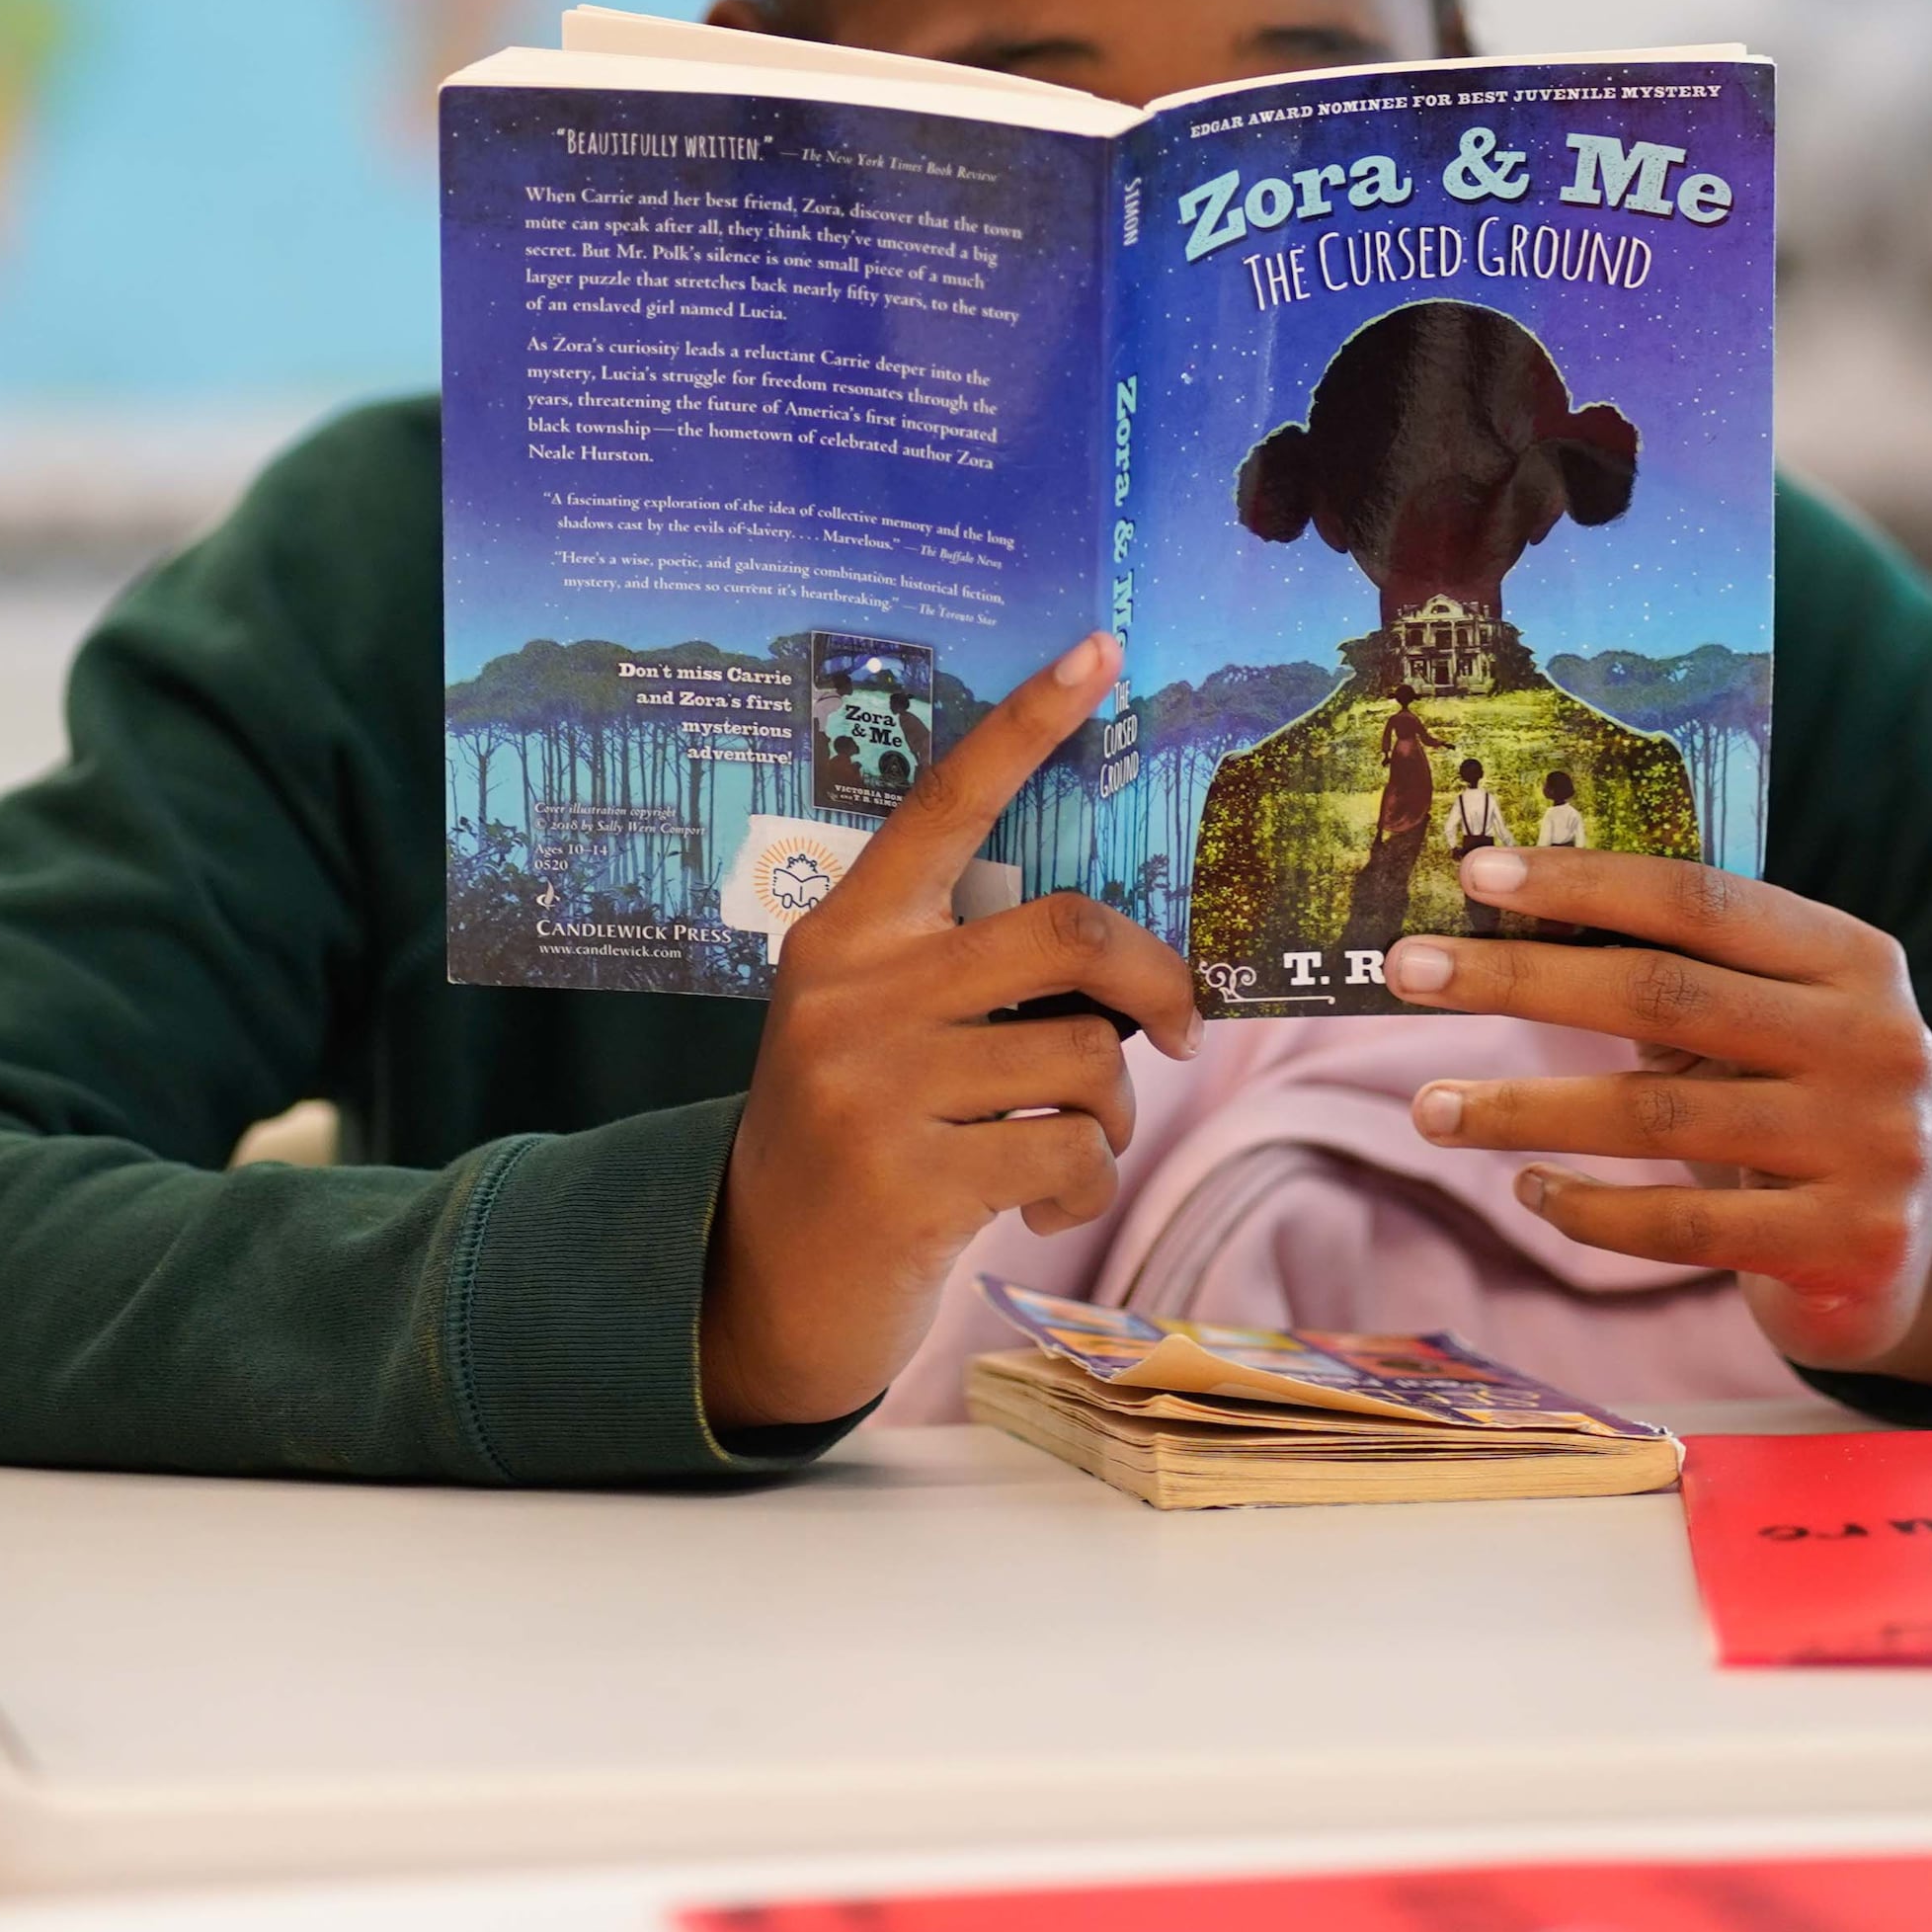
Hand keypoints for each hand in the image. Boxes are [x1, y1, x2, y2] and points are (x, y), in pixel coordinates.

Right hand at [699, 634, 1200, 1429]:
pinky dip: (1084, 1184)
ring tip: (1072, 1140)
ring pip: (1085, 1055)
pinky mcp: (909, 1181)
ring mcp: (875, 1087)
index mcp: (843, 934)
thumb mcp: (872, 1028)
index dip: (1026, 723)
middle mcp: (852, 994)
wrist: (758, 1283)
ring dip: (1112, 1110)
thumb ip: (959, 971)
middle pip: (1066, 931)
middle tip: (1172, 1029)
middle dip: (1152, 982)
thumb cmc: (855, 1135)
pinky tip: (1039, 1204)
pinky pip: (1069, 1151)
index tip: (1099, 648)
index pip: (944, 804)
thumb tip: (1120, 958)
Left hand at [1387, 852, 1931, 1391]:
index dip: (1584, 884)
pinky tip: (1525, 1189)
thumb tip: (1496, 924)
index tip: (1473, 874)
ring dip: (1521, 1108)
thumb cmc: (1787, 1105)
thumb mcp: (1761, 1024)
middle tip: (1407, 970)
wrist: (1896, 1254)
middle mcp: (1875, 1041)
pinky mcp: (1843, 1244)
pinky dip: (1586, 1208)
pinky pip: (1678, 1226)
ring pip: (1654, 1118)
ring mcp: (1867, 1146)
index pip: (1701, 901)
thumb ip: (1675, 973)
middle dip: (1519, 978)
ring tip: (1431, 1108)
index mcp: (1853, 957)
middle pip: (1663, 996)